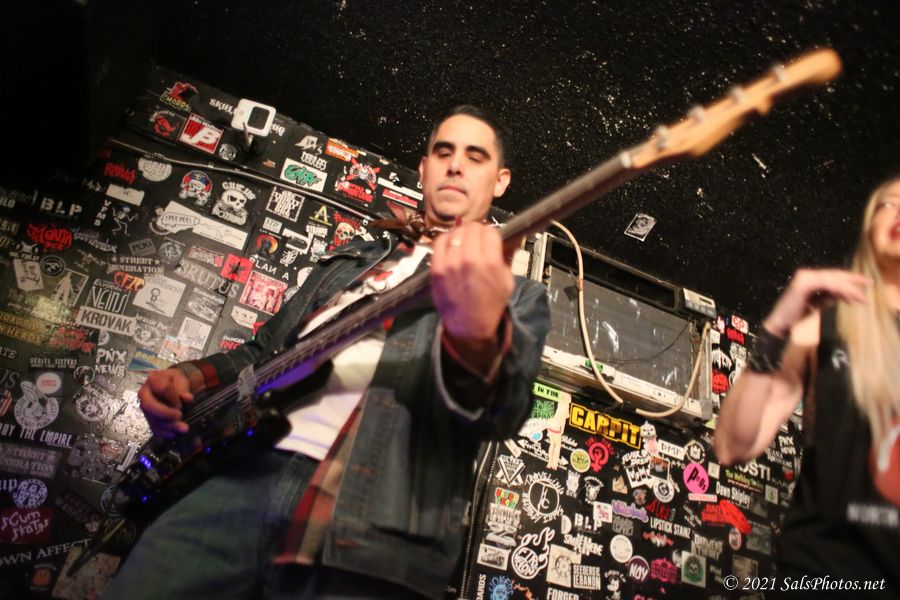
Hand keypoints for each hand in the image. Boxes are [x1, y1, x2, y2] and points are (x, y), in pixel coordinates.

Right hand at [138, 368, 193, 436]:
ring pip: (152, 419)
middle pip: (149, 406)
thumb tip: (187, 398)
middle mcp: (144, 396)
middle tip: (180, 416)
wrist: (170, 388)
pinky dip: (165, 433)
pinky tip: (175, 434)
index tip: (181, 401)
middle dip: (165, 413)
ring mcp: (146, 410)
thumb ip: (184, 387)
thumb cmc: (175, 382)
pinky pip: (154, 429)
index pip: (161, 388)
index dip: (172, 397)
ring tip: (184, 429)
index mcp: (152, 381)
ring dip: (168, 426)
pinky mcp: (150, 421)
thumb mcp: (181, 379)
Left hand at [431, 222, 512, 346]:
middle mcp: (469, 260)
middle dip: (478, 231)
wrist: (470, 325)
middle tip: (478, 238)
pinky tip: (451, 244)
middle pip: (473, 228)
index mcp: (490, 263)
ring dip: (462, 233)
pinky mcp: (437, 268)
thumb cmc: (490, 305)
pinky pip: (440, 242)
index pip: (490, 231)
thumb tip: (505, 240)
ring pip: (456, 232)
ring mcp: (450, 264)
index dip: (492, 233)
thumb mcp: (507, 281)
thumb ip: (506, 257)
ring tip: (465, 240)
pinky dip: (447, 239)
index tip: (491, 237)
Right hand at [763, 268, 870, 335]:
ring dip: (849, 288)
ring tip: (861, 297)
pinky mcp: (804, 284)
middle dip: (853, 279)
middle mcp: (806, 274)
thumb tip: (844, 294)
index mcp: (809, 278)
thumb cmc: (796, 315)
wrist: (781, 323)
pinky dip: (839, 290)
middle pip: (834, 274)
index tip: (864, 282)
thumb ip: (828, 295)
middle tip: (869, 283)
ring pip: (833, 279)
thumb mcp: (817, 303)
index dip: (849, 277)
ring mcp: (804, 278)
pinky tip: (848, 298)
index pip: (832, 275)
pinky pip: (827, 284)